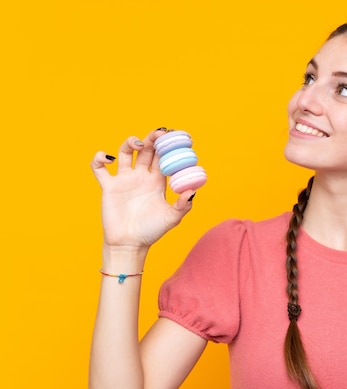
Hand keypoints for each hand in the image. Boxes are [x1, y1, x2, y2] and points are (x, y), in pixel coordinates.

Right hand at [91, 129, 195, 249]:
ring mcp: (124, 179)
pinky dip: (99, 158)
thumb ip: (183, 205)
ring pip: (124, 152)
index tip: (175, 136)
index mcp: (157, 181)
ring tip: (137, 143)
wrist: (130, 244)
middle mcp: (141, 176)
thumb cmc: (152, 231)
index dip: (168, 146)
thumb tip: (192, 191)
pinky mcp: (109, 186)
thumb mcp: (172, 218)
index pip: (163, 157)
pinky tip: (106, 158)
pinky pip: (99, 168)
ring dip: (129, 142)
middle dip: (152, 138)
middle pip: (146, 150)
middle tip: (159, 132)